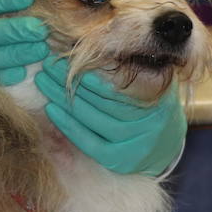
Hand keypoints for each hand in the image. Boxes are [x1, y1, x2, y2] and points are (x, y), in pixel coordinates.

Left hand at [35, 57, 186, 176]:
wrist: (166, 145)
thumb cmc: (150, 104)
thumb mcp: (151, 83)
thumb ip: (130, 70)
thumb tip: (95, 50)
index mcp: (155, 98)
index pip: (115, 83)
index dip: (88, 70)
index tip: (65, 57)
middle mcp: (148, 123)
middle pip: (100, 98)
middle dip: (70, 80)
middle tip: (47, 66)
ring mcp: (133, 144)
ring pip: (91, 118)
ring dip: (64, 99)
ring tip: (44, 82)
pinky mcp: (119, 160)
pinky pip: (87, 141)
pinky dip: (67, 124)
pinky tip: (51, 109)